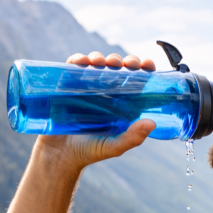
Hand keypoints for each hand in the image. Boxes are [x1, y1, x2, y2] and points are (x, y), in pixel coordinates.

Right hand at [35, 51, 157, 171]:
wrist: (60, 154)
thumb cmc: (90, 151)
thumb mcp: (114, 147)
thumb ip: (133, 138)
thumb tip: (152, 123)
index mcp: (123, 103)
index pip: (137, 81)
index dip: (144, 69)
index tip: (146, 64)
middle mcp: (107, 92)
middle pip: (118, 68)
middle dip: (123, 61)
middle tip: (123, 64)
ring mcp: (87, 87)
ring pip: (97, 64)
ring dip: (101, 58)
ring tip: (100, 62)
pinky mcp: (68, 85)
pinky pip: (73, 67)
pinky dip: (78, 60)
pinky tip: (81, 61)